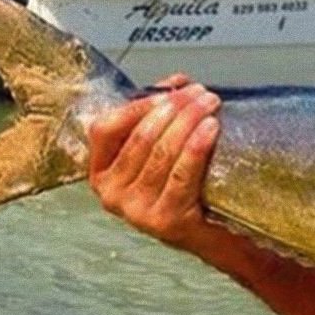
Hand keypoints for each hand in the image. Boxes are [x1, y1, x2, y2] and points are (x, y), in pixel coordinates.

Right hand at [87, 73, 221, 251]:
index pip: (105, 129)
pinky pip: (182, 174)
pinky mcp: (164, 221)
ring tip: (211, 104)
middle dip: (175, 108)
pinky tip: (212, 128)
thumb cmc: (185, 184)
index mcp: (102, 171)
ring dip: (189, 121)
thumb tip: (176, 82)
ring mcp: (136, 210)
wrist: (210, 232)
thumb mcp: (164, 148)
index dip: (137, 106)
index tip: (170, 92)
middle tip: (202, 93)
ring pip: (162, 152)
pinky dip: (197, 146)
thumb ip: (163, 113)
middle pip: (141, 137)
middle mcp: (111, 193)